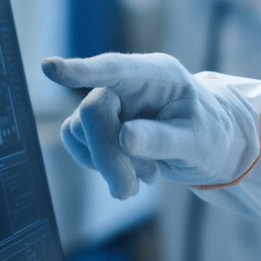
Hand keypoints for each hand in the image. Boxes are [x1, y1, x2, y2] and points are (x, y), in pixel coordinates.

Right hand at [42, 53, 260, 198]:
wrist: (210, 145)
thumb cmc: (210, 134)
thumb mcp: (200, 141)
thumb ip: (165, 139)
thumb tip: (124, 138)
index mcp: (158, 74)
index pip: (115, 68)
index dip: (82, 70)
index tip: (50, 68)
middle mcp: (128, 83)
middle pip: (93, 112)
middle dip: (106, 155)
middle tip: (127, 192)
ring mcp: (111, 103)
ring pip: (80, 133)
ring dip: (109, 166)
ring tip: (149, 177)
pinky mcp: (99, 125)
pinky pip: (81, 146)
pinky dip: (104, 168)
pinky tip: (135, 174)